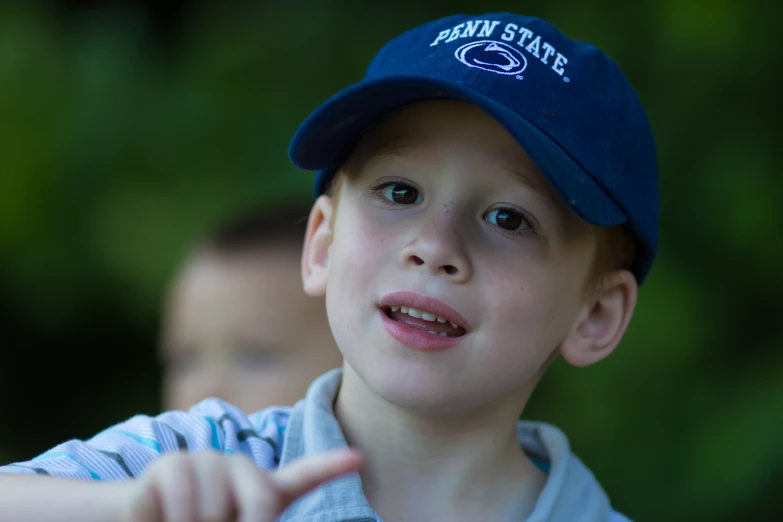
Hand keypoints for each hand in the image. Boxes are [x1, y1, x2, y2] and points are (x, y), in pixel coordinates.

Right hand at [120, 449, 362, 521]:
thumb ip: (256, 518)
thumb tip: (274, 505)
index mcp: (261, 491)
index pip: (303, 476)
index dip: (331, 467)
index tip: (359, 458)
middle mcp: (239, 470)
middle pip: (261, 502)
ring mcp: (207, 463)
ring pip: (211, 508)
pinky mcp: (170, 466)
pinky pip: (177, 501)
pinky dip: (166, 521)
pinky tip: (159, 517)